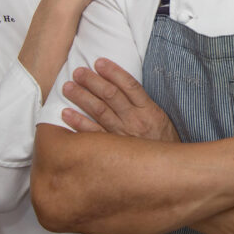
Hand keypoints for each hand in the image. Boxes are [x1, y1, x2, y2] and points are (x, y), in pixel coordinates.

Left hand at [62, 58, 179, 142]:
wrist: (167, 171)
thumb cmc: (163, 142)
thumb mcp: (161, 118)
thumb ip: (142, 104)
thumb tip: (121, 85)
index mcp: (149, 110)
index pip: (130, 86)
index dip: (113, 72)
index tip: (99, 62)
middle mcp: (135, 121)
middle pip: (111, 96)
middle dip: (93, 81)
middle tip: (78, 72)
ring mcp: (123, 136)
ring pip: (100, 111)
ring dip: (82, 97)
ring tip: (68, 87)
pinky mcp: (113, 150)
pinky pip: (93, 134)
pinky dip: (78, 123)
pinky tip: (66, 113)